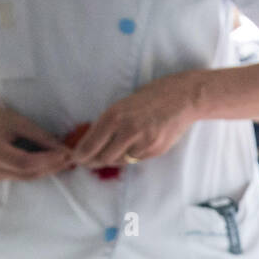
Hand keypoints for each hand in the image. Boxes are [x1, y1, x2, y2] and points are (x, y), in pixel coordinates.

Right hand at [0, 96, 69, 181]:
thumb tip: (67, 151)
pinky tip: (48, 163)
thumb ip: (41, 138)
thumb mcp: (18, 121)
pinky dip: (35, 170)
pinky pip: (18, 176)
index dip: (48, 161)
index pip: (24, 162)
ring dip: (46, 170)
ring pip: (25, 177)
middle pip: (26, 173)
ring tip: (64, 160)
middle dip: (51, 167)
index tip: (67, 154)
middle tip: (71, 159)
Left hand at [70, 71, 201, 167]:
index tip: (76, 158)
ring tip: (112, 150)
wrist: (183, 97)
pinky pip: (136, 159)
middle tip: (87, 162)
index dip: (80, 156)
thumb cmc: (151, 96)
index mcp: (114, 115)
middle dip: (93, 161)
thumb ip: (110, 123)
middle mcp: (126, 130)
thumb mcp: (124, 104)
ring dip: (113, 158)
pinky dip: (132, 155)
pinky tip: (136, 145)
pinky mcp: (155, 150)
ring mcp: (142, 142)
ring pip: (120, 161)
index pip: (90, 145)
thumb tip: (93, 142)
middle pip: (102, 158)